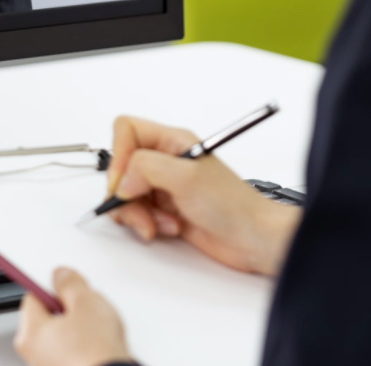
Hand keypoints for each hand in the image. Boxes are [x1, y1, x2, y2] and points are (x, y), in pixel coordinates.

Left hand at [13, 267, 130, 365]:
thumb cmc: (95, 351)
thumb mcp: (86, 302)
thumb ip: (70, 284)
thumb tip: (62, 276)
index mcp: (30, 333)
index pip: (33, 296)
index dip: (53, 285)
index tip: (68, 281)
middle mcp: (32, 354)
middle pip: (46, 317)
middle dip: (67, 308)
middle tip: (88, 305)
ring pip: (60, 335)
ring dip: (76, 328)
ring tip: (98, 327)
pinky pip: (70, 352)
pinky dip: (82, 346)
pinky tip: (99, 345)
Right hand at [105, 116, 300, 275]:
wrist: (253, 239)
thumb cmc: (233, 204)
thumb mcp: (186, 177)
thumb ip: (146, 168)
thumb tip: (121, 180)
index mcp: (172, 141)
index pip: (127, 131)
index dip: (118, 155)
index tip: (122, 182)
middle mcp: (166, 161)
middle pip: (121, 168)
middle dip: (126, 194)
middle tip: (140, 207)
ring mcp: (165, 187)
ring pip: (126, 195)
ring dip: (138, 214)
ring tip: (160, 224)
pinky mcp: (165, 211)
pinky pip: (138, 215)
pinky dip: (147, 225)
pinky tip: (169, 229)